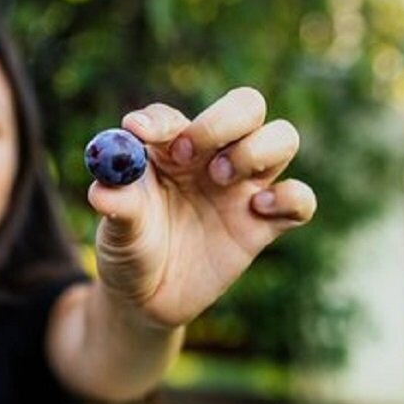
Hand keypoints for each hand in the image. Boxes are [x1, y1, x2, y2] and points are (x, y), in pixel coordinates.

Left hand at [87, 87, 315, 327]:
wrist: (147, 297)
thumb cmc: (129, 248)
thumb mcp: (116, 230)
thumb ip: (117, 205)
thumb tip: (104, 190)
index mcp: (169, 148)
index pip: (171, 116)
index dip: (159, 121)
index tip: (140, 133)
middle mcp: (212, 157)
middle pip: (246, 105)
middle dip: (225, 119)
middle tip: (193, 153)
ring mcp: (243, 187)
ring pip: (283, 138)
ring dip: (258, 149)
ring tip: (221, 179)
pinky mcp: (264, 224)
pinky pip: (300, 199)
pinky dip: (290, 197)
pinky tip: (257, 209)